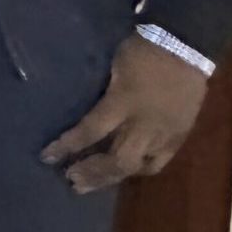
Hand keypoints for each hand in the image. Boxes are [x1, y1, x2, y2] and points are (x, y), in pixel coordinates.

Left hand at [41, 34, 211, 193]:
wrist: (184, 47)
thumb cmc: (142, 50)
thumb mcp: (112, 67)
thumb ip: (100, 94)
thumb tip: (78, 111)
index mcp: (123, 103)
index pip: (90, 131)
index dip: (66, 147)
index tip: (47, 157)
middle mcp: (144, 125)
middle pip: (117, 160)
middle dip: (92, 172)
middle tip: (71, 179)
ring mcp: (165, 133)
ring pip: (137, 166)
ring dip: (112, 177)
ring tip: (91, 184)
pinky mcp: (179, 136)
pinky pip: (158, 162)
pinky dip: (139, 169)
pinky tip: (125, 171)